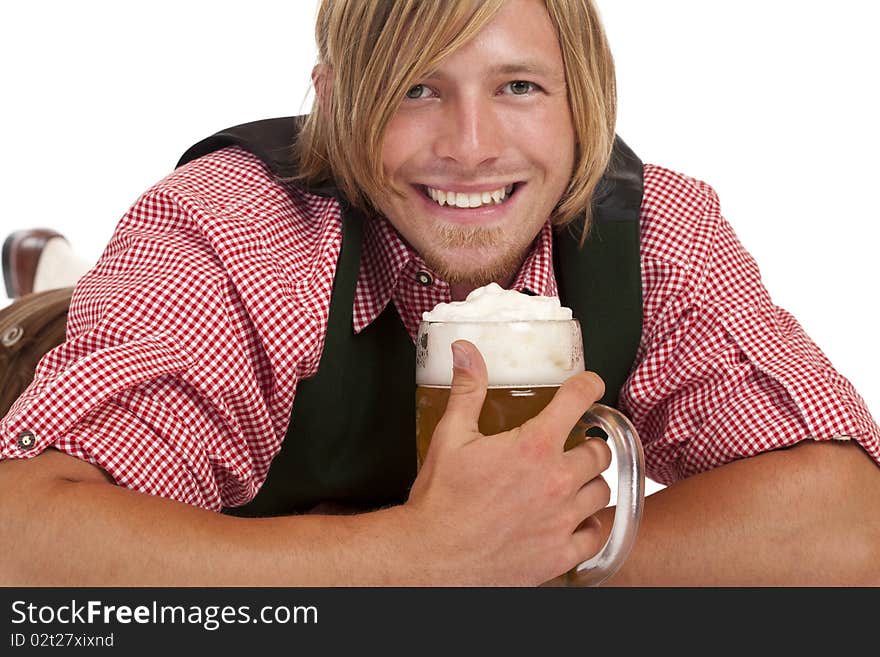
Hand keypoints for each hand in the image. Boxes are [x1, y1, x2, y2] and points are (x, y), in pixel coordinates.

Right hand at [405, 340, 611, 585]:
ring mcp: (562, 521)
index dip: (590, 386)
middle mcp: (556, 481)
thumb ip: (468, 390)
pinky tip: (576, 520)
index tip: (592, 386)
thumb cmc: (440, 498)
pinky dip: (591, 525)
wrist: (431, 556)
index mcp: (533, 447)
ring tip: (572, 482)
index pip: (579, 400)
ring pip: (602, 491)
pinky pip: (596, 535)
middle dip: (589, 443)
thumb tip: (466, 351)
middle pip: (600, 451)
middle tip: (574, 445)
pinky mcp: (560, 554)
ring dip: (590, 482)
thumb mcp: (451, 435)